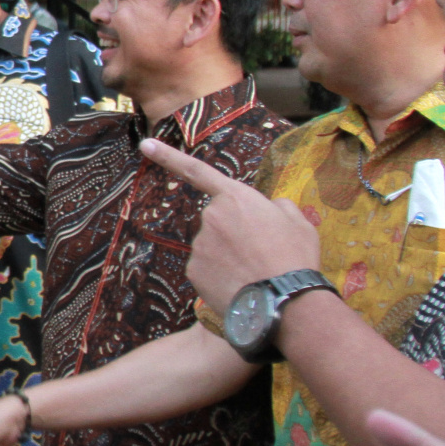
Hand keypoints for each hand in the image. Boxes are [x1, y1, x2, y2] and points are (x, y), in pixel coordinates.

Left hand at [137, 138, 320, 313]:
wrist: (284, 301)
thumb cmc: (294, 257)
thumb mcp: (298, 222)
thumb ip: (278, 206)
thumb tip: (269, 208)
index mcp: (235, 197)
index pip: (198, 171)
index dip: (169, 156)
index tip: (146, 144)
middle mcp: (210, 217)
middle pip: (218, 221)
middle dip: (234, 234)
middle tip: (262, 253)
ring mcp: (199, 245)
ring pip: (213, 247)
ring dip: (230, 256)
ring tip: (257, 272)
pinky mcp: (193, 271)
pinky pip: (207, 269)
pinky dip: (221, 276)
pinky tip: (242, 285)